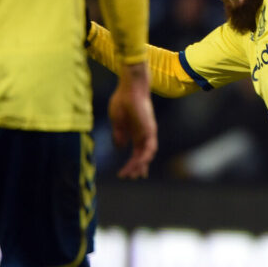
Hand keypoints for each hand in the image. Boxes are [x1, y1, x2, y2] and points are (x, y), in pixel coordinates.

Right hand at [109, 62, 156, 178]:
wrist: (129, 88)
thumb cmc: (122, 101)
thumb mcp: (117, 122)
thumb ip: (119, 135)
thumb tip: (121, 148)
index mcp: (136, 134)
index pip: (137, 153)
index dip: (131, 164)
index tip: (123, 174)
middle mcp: (144, 135)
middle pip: (143, 157)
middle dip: (136, 169)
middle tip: (129, 178)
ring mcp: (148, 133)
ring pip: (146, 155)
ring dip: (139, 166)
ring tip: (131, 174)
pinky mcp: (150, 130)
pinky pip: (149, 148)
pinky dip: (144, 158)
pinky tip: (137, 164)